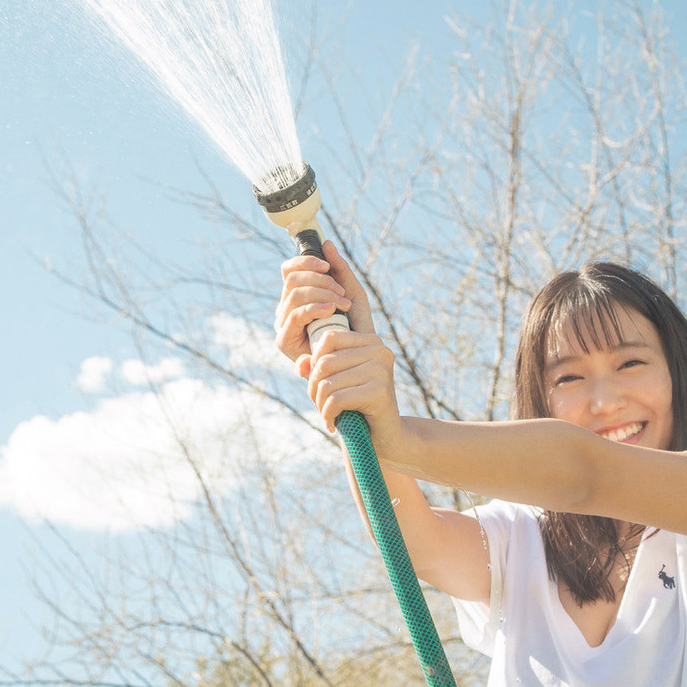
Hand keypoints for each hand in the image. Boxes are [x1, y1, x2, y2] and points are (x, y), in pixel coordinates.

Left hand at [273, 242, 403, 458]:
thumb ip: (322, 368)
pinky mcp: (380, 389)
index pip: (348, 303)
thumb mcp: (336, 383)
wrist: (383, 442)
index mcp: (368, 338)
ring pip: (324, 373)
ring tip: (330, 413)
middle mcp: (378, 346)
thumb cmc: (355, 409)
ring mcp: (381, 366)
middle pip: (323, 347)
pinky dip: (327, 413)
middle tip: (322, 400)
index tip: (326, 243)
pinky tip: (335, 422)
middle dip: (314, 380)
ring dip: (319, 400)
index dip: (339, 272)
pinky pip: (334, 395)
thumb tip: (303, 363)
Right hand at [274, 239, 365, 363]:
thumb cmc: (355, 326)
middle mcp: (285, 309)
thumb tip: (326, 243)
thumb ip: (340, 268)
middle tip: (341, 291)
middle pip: (291, 279)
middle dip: (319, 280)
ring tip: (342, 303)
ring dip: (321, 293)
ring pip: (293, 295)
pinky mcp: (284, 341)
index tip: (327, 266)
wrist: (360, 358)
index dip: (305, 262)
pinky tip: (331, 310)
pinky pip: (295, 316)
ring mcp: (283, 325)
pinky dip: (315, 308)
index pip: (289, 270)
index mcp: (296, 296)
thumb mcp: (352, 292)